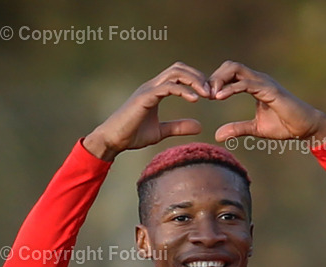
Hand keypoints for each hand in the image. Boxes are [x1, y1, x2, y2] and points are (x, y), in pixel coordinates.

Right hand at [82, 62, 209, 160]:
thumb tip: (200, 126)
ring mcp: (148, 89)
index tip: (210, 95)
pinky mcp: (145, 97)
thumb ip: (178, 126)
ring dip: (194, 81)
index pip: (179, 74)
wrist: (113, 140)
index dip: (196, 80)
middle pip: (179, 68)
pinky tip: (195, 99)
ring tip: (207, 94)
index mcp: (156, 90)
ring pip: (175, 73)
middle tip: (212, 92)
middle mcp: (152, 85)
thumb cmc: (132, 135)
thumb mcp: (161, 131)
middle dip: (198, 77)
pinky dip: (183, 90)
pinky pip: (168, 87)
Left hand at [207, 61, 325, 142]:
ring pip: (236, 69)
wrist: (306, 127)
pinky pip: (246, 83)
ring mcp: (264, 82)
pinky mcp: (270, 90)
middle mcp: (258, 79)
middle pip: (230, 66)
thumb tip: (217, 135)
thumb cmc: (285, 126)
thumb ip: (237, 129)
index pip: (230, 74)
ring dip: (219, 80)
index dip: (216, 82)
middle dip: (214, 77)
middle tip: (204, 94)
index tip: (205, 96)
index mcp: (254, 85)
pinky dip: (231, 88)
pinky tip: (219, 97)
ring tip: (209, 95)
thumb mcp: (255, 129)